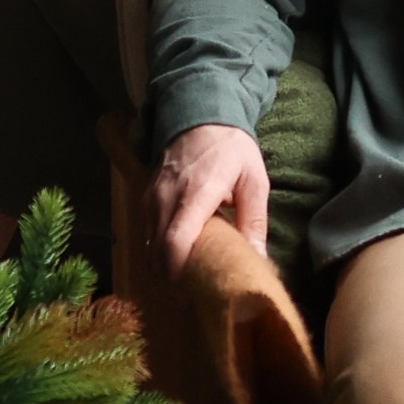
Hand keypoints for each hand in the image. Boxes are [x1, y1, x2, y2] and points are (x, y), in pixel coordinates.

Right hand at [148, 122, 268, 275]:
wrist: (200, 113)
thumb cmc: (232, 148)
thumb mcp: (254, 180)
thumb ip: (254, 220)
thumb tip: (257, 258)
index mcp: (198, 193)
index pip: (175, 240)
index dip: (178, 271)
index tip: (193, 289)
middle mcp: (167, 197)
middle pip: (157, 250)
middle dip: (171, 276)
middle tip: (195, 290)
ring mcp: (152, 196)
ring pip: (149, 243)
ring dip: (163, 263)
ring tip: (188, 274)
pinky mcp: (146, 196)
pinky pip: (147, 230)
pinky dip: (158, 247)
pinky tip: (177, 253)